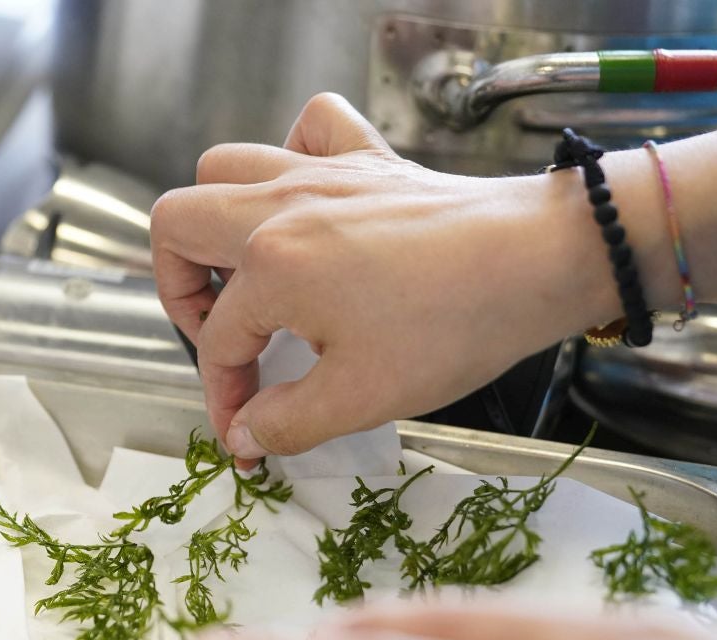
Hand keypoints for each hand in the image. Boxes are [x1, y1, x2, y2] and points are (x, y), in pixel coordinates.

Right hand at [150, 94, 621, 462]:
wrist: (539, 262)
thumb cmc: (455, 325)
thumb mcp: (361, 397)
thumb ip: (286, 420)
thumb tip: (245, 434)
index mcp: (273, 267)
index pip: (217, 340)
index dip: (224, 396)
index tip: (245, 432)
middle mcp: (282, 207)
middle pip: (178, 225)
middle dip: (179, 289)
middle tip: (218, 337)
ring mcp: (323, 173)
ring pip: (225, 168)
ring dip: (216, 220)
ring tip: (243, 273)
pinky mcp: (367, 158)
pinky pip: (308, 127)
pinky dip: (293, 156)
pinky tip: (308, 204)